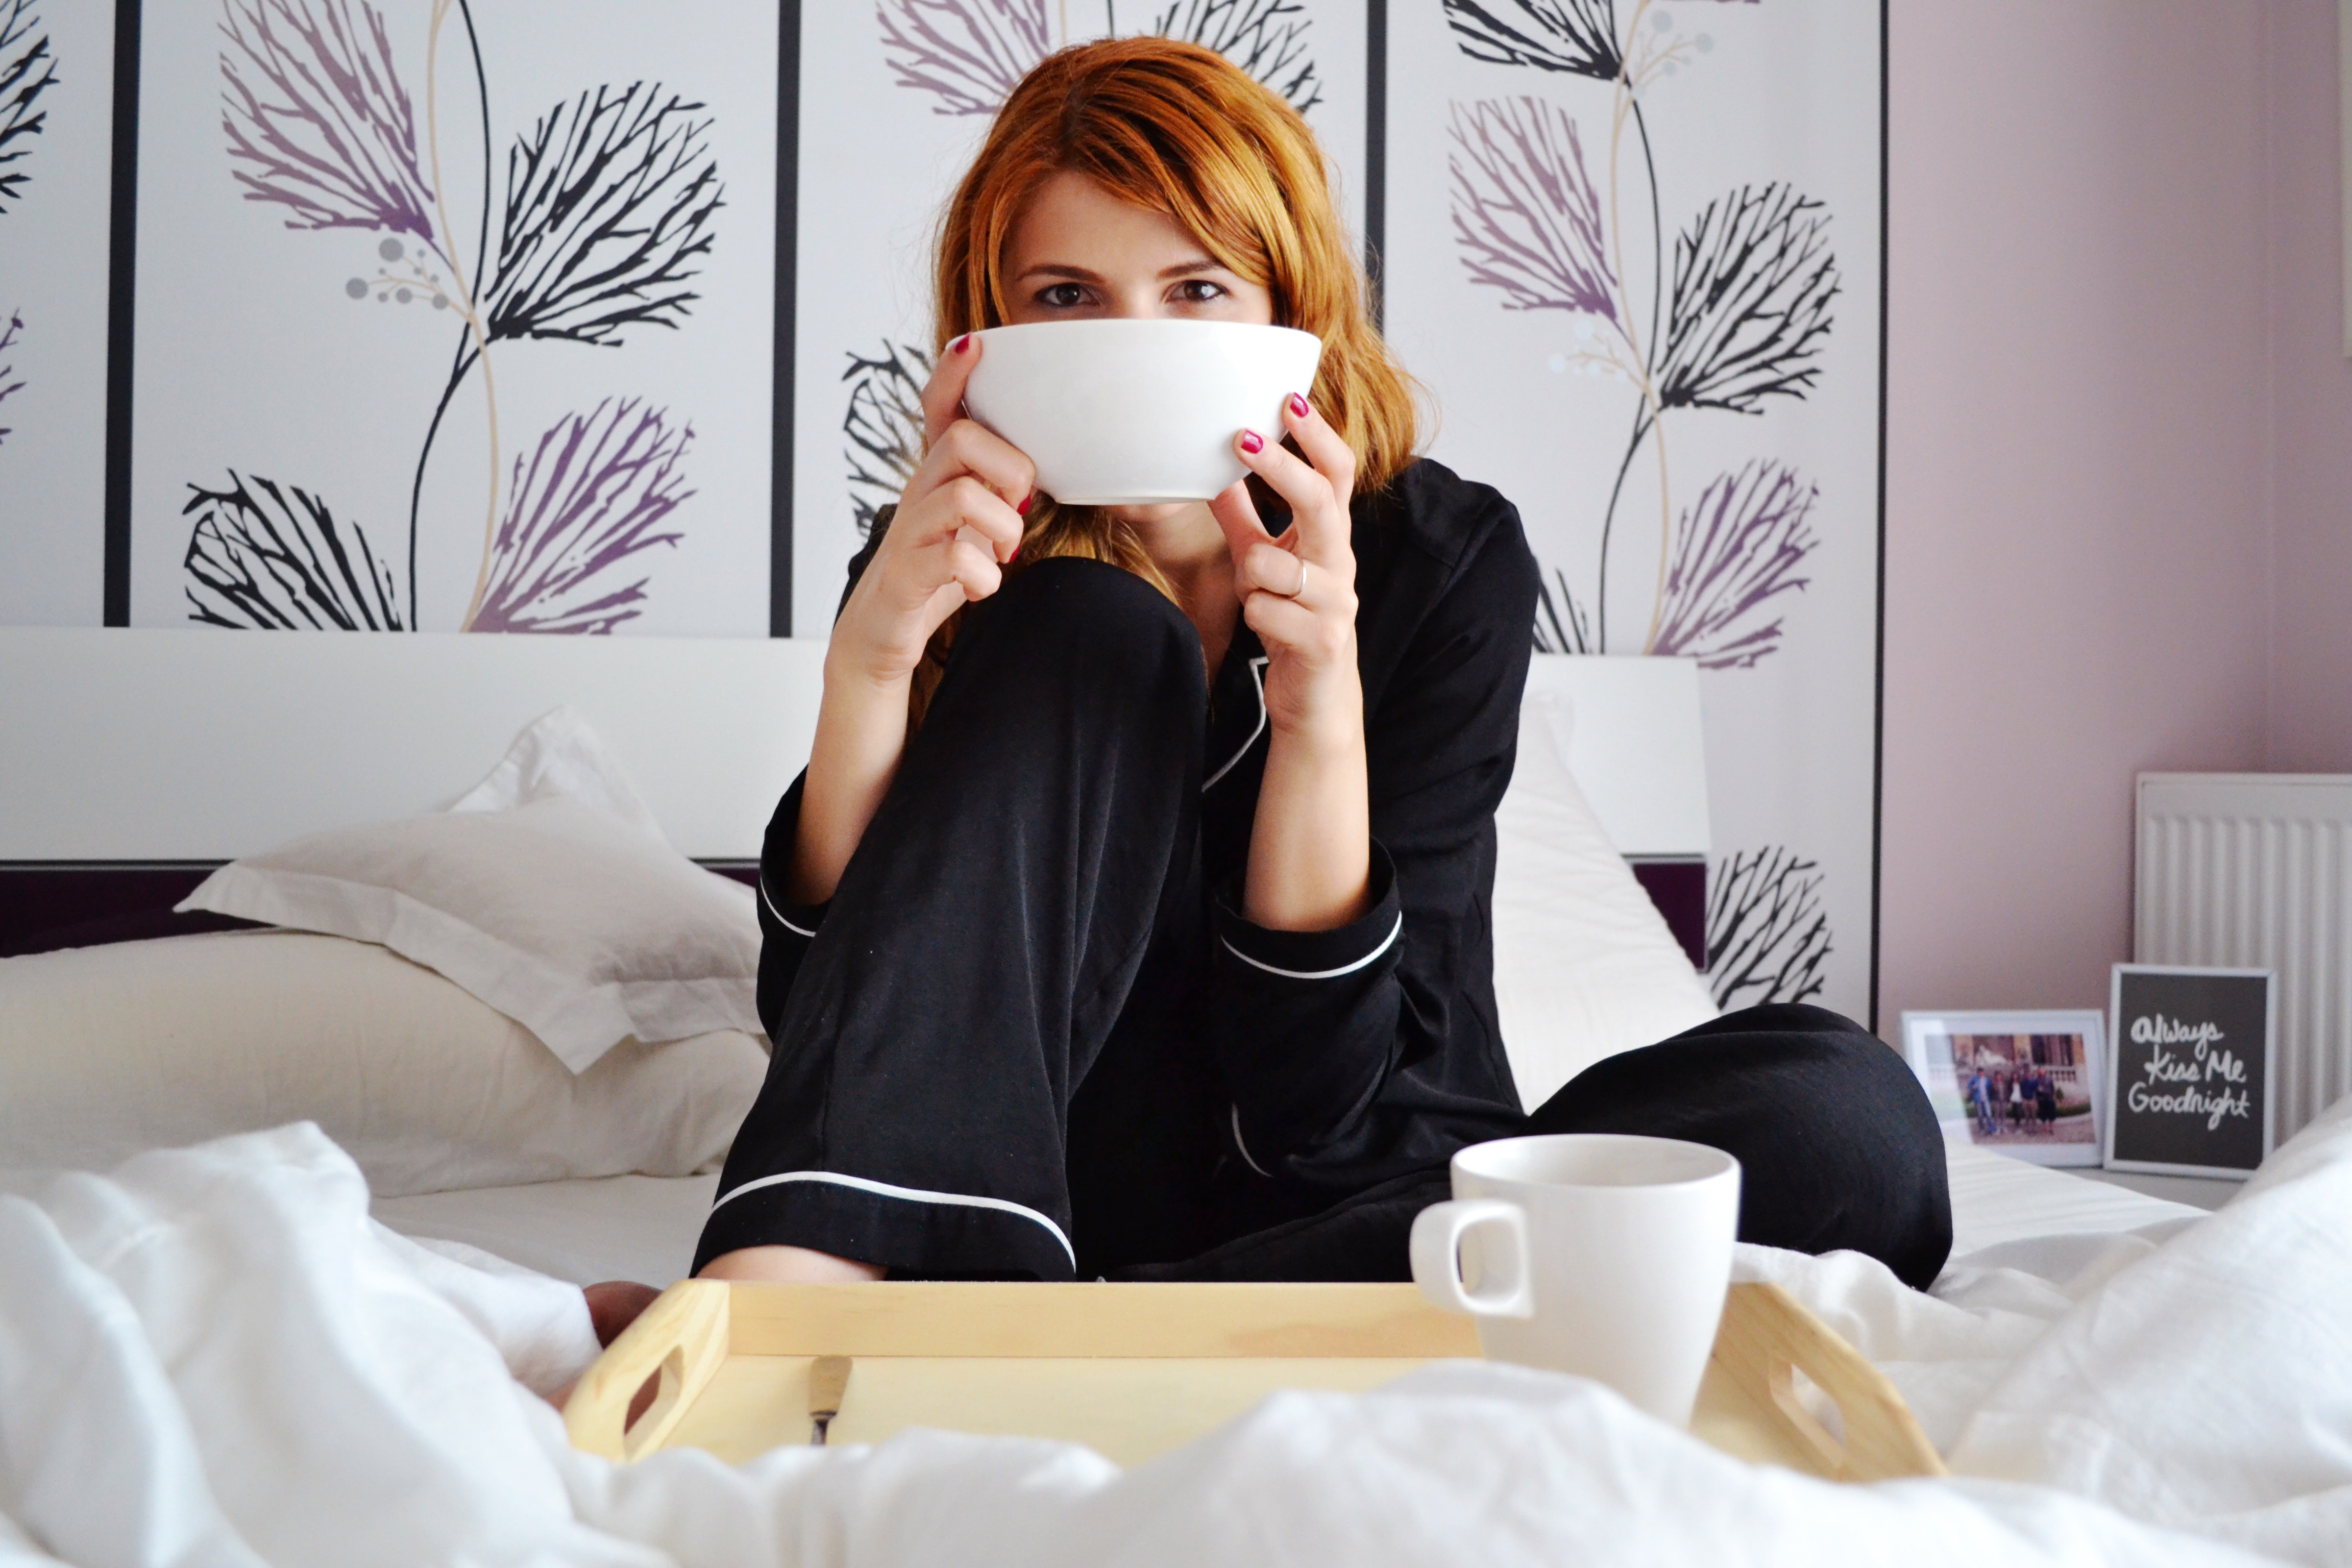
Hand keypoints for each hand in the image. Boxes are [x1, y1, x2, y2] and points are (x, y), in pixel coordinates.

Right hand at [832, 334, 1033, 685]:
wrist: (881, 634)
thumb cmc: (937, 573)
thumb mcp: (974, 523)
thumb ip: (1000, 490)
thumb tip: (1049, 466)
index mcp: (937, 475)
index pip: (938, 409)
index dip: (954, 375)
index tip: (974, 343)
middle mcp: (917, 494)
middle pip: (961, 439)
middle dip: (1010, 467)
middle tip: (1021, 506)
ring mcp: (908, 533)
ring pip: (961, 496)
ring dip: (1003, 526)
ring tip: (1006, 553)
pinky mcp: (905, 576)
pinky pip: (952, 557)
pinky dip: (984, 577)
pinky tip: (982, 587)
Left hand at [1210, 392, 1361, 736]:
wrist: (1315, 696)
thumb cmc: (1290, 619)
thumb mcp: (1262, 561)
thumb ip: (1245, 519)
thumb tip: (1216, 472)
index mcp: (1330, 538)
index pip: (1337, 475)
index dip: (1317, 437)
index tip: (1290, 400)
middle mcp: (1340, 563)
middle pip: (1321, 502)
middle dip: (1282, 468)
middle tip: (1243, 437)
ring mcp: (1336, 602)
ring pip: (1274, 565)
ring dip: (1250, 577)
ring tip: (1255, 595)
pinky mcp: (1323, 640)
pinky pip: (1266, 610)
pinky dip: (1253, 615)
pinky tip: (1266, 629)